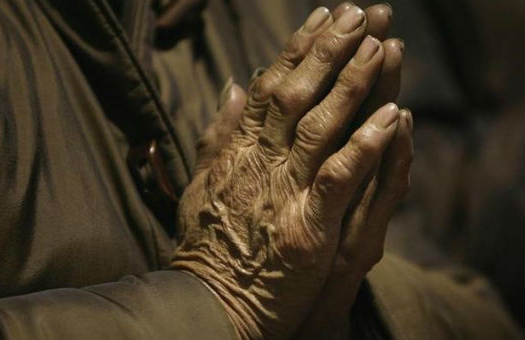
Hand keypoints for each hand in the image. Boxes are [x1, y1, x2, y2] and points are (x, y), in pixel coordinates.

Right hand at [171, 4, 410, 338]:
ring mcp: (282, 194)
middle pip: (295, 96)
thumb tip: (233, 85)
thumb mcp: (200, 184)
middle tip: (358, 14)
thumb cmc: (208, 245)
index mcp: (236, 152)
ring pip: (319, 128)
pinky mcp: (305, 229)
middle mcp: (258, 164)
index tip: (322, 17)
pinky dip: (364, 146)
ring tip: (379, 47)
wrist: (207, 302)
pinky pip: (338, 179)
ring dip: (352, 85)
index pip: (268, 89)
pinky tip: (392, 117)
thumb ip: (217, 134)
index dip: (297, 50)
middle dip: (329, 51)